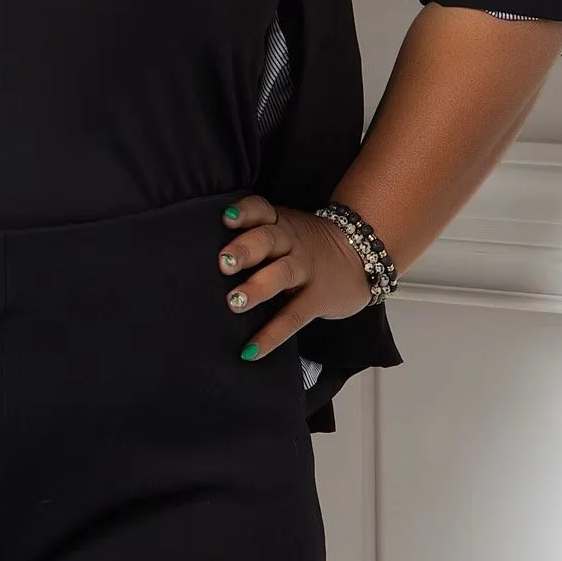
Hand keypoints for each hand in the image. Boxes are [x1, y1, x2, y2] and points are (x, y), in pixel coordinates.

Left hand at [214, 194, 373, 359]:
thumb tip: (200, 256)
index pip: (261, 209)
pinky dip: (271, 335)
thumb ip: (255, 235)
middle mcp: (291, 241)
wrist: (361, 255)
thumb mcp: (285, 229)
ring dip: (257, 288)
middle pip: (268, 239)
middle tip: (223, 263)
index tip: (225, 217)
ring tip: (234, 303)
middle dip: (246, 249)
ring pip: (281, 274)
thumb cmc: (306, 245)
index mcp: (279, 222)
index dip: (244, 211)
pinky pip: (293, 317)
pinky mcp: (317, 298)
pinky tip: (251, 351)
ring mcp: (305, 269)